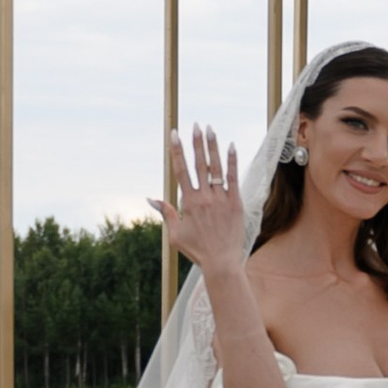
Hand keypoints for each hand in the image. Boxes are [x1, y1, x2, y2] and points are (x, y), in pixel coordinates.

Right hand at [148, 127, 249, 279]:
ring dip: (212, 147)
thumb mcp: (175, 234)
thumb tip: (151, 198)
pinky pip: (233, 178)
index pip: (181, 171)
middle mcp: (205, 197)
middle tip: (195, 125)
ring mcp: (221, 199)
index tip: (174, 135)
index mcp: (189, 202)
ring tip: (210, 129)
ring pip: (216, 168)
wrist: (222, 262)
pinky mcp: (236, 203)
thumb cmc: (197, 250)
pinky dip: (232, 161)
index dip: (177, 151)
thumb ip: (166, 213)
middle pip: (199, 164)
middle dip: (196, 143)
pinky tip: (231, 146)